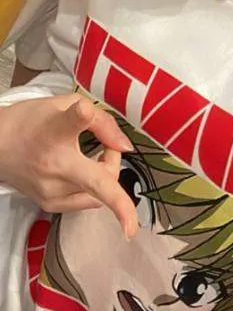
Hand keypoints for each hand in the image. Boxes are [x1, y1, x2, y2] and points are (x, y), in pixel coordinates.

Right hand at [0, 94, 137, 237]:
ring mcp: (51, 189)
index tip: (93, 117)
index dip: (84, 114)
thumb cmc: (31, 122)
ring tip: (93, 157)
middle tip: (108, 146)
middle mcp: (54, 163)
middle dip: (117, 163)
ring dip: (106, 174)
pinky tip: (82, 171)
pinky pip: (89, 202)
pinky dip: (94, 188)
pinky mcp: (50, 204)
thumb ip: (100, 120)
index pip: (73, 120)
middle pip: (101, 180)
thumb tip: (124, 145)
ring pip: (101, 193)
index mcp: (55, 130)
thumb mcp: (66, 106)